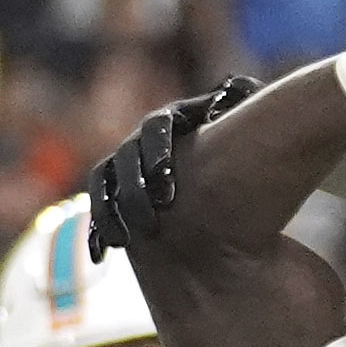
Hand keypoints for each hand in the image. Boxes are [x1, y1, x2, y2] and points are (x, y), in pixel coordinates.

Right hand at [84, 72, 260, 260]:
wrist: (216, 163)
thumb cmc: (234, 142)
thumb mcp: (239, 120)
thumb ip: (240, 103)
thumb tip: (247, 91)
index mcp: (170, 120)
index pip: (157, 129)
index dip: (159, 155)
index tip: (168, 186)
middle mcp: (141, 139)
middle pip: (127, 160)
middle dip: (135, 191)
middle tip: (150, 224)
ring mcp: (124, 164)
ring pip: (106, 184)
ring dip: (110, 213)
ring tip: (123, 242)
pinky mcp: (114, 191)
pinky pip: (101, 207)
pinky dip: (98, 230)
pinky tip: (100, 255)